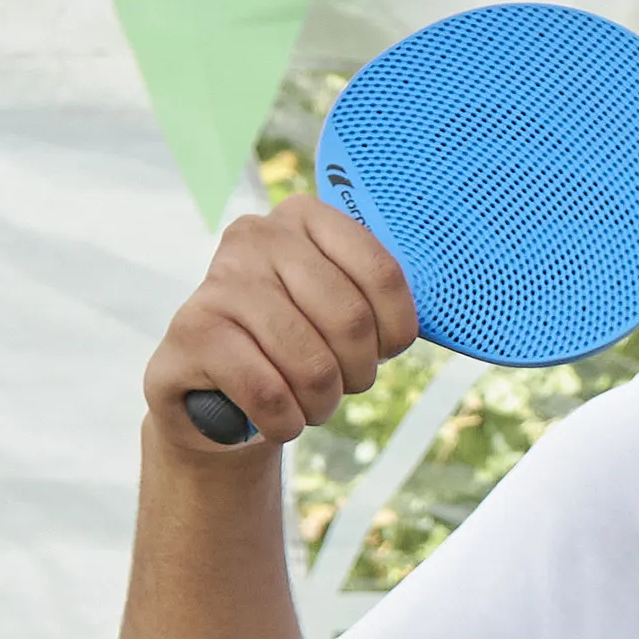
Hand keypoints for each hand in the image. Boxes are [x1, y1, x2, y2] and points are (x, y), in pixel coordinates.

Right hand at [144, 197, 416, 453]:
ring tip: (307, 403)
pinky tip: (275, 417)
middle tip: (341, 385)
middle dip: (358, 374)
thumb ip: (378, 295)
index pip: (382, 274)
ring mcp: (219, 280)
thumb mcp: (340, 309)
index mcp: (306, 217)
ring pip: (311, 364)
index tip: (382, 351)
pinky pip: (268, 392)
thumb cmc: (296, 346)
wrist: (215, 393)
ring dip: (321, 404)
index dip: (396, 331)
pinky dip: (284, 421)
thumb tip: (446, 302)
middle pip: (351, 321)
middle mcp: (258, 235)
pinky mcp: (192, 330)